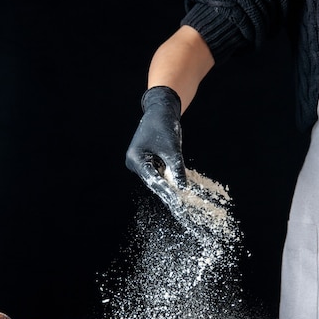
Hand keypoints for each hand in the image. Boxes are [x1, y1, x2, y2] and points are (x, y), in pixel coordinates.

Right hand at [125, 86, 186, 211]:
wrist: (160, 110)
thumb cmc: (164, 125)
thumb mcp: (173, 148)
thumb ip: (176, 168)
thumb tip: (183, 187)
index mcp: (136, 159)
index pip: (153, 180)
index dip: (166, 192)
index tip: (177, 203)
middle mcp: (135, 163)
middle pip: (153, 182)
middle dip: (167, 193)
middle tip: (179, 208)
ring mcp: (140, 162)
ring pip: (157, 179)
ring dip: (169, 188)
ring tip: (180, 203)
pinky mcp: (147, 161)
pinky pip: (159, 173)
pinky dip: (169, 179)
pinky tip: (178, 190)